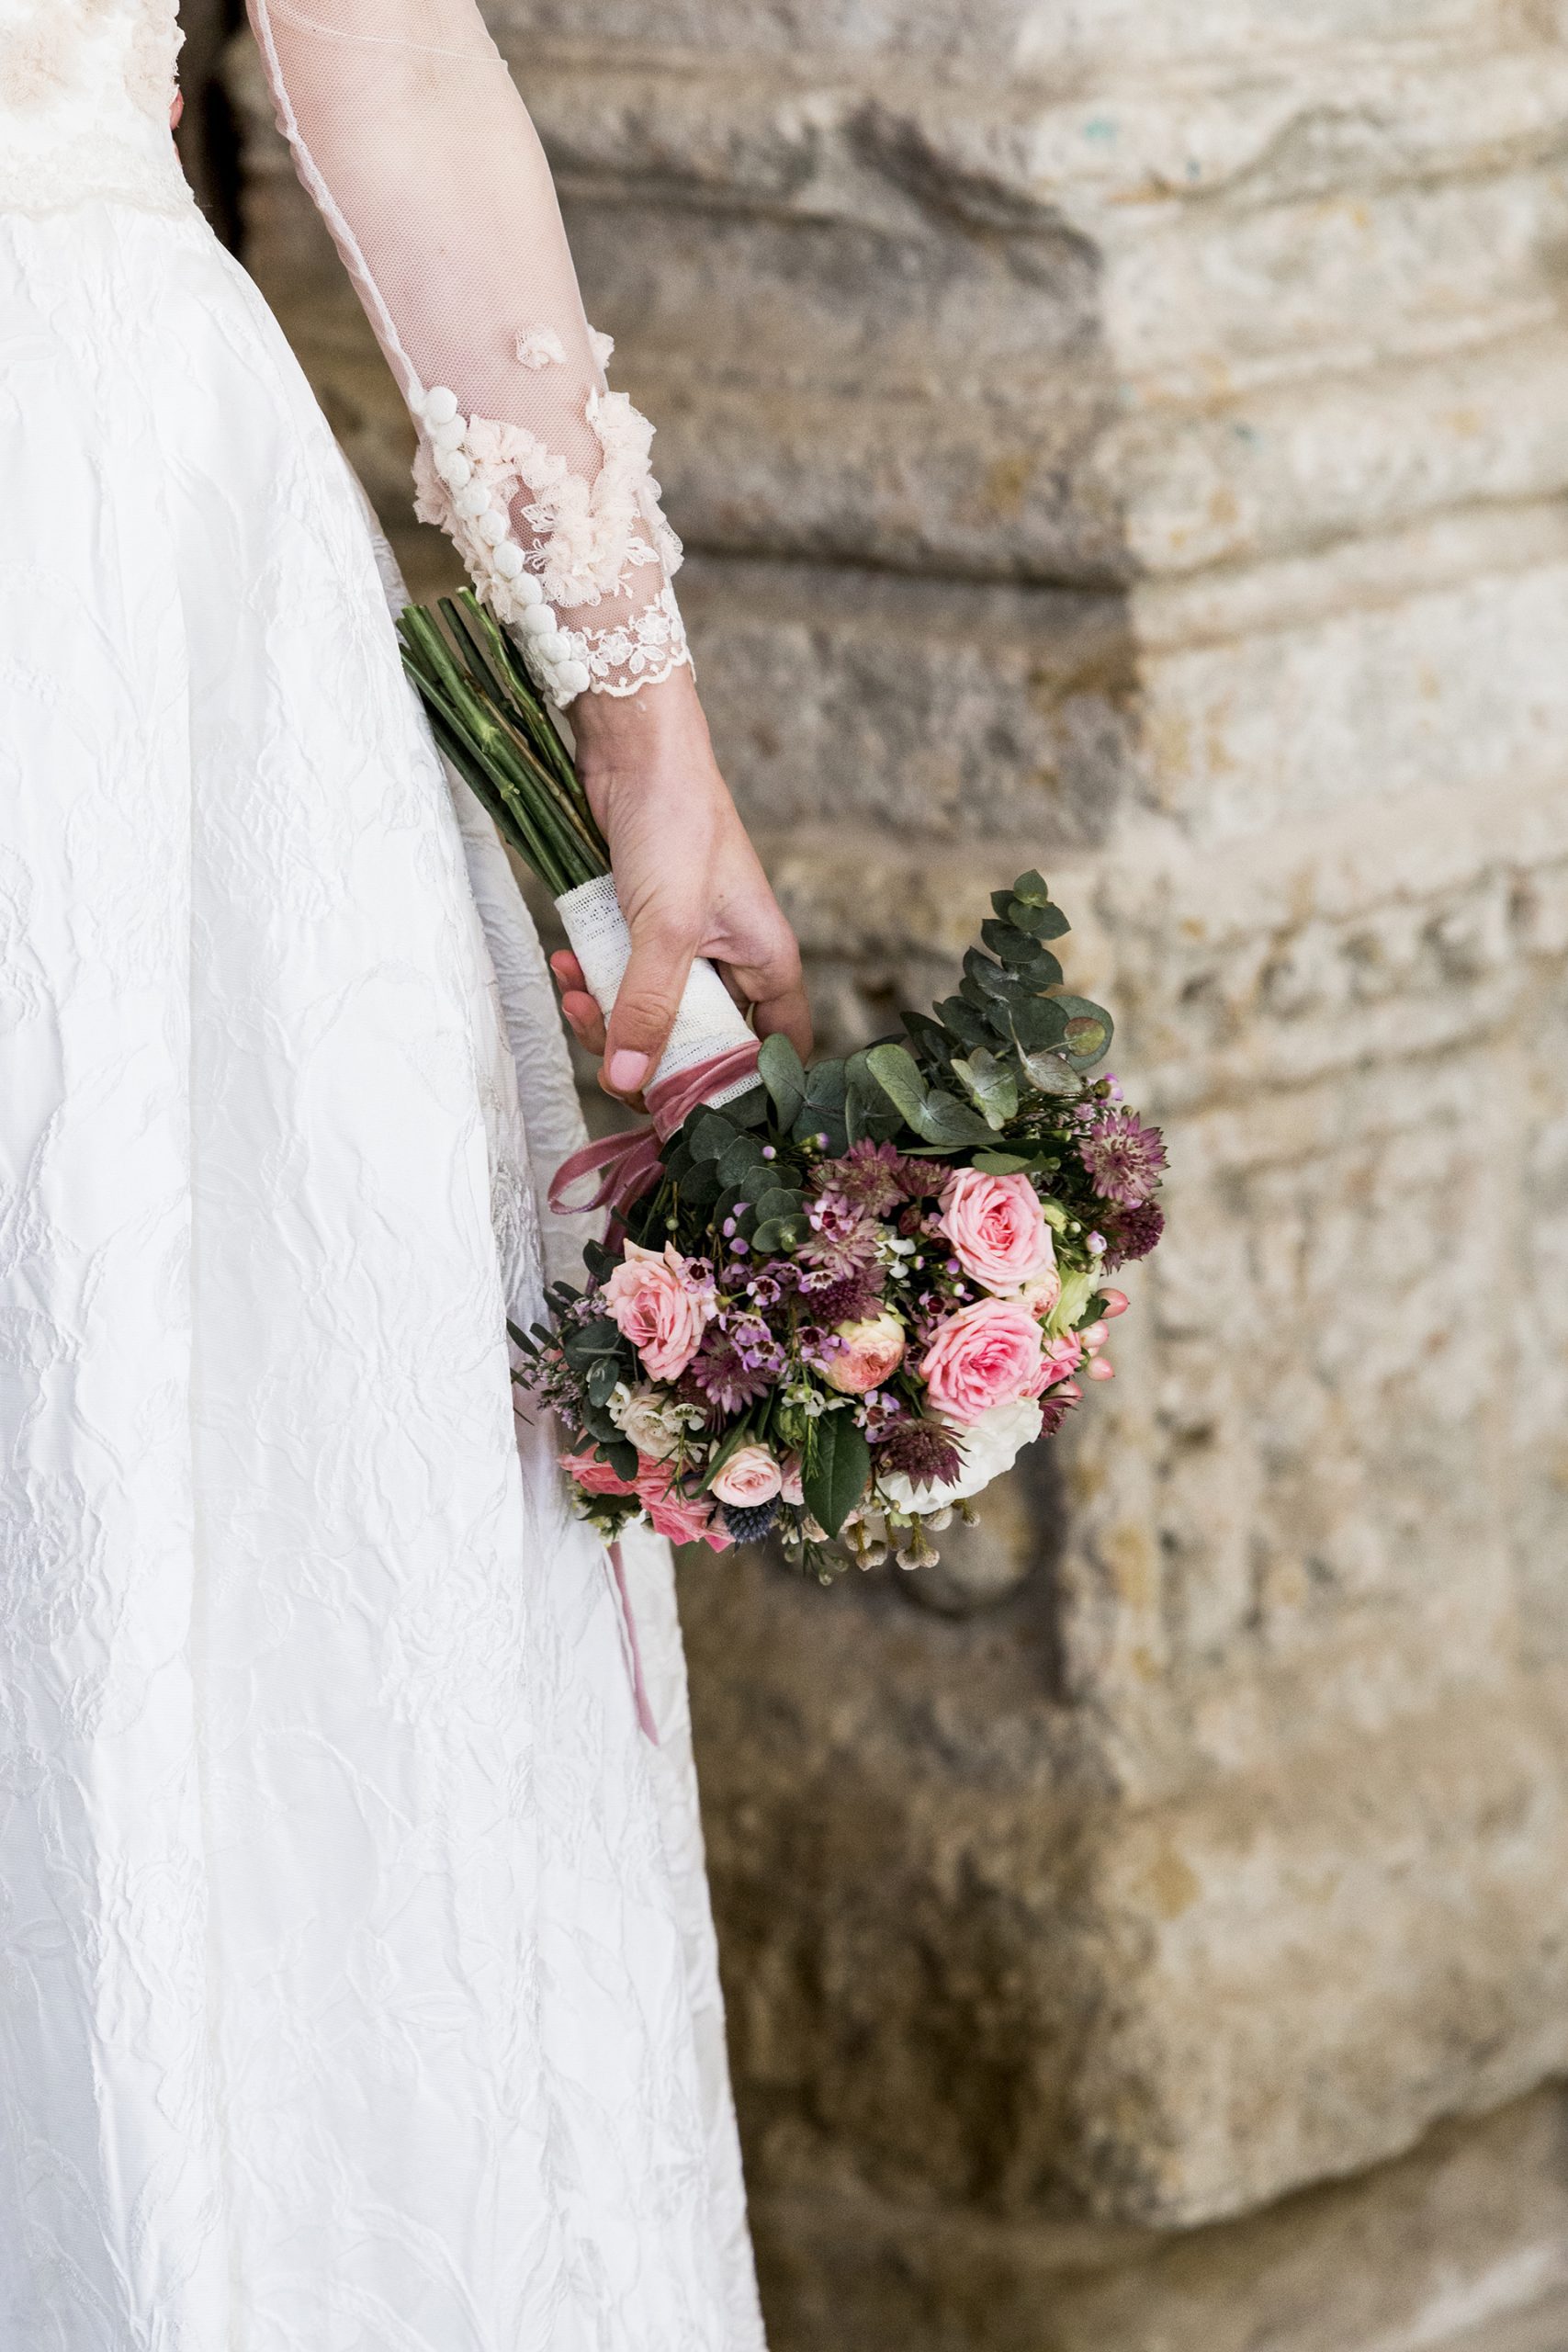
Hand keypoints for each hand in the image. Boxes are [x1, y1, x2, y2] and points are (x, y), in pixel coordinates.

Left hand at [551, 668, 811, 1103]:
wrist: (633, 746)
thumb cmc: (675, 821)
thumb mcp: (665, 926)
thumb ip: (648, 1006)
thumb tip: (628, 1083)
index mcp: (766, 964)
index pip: (775, 1052)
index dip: (741, 1089)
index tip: (688, 1107)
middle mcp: (733, 964)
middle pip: (699, 1047)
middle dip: (646, 1053)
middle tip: (605, 1044)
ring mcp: (687, 949)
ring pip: (650, 1018)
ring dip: (606, 1017)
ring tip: (573, 989)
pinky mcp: (643, 932)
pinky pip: (620, 982)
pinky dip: (591, 983)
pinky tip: (563, 965)